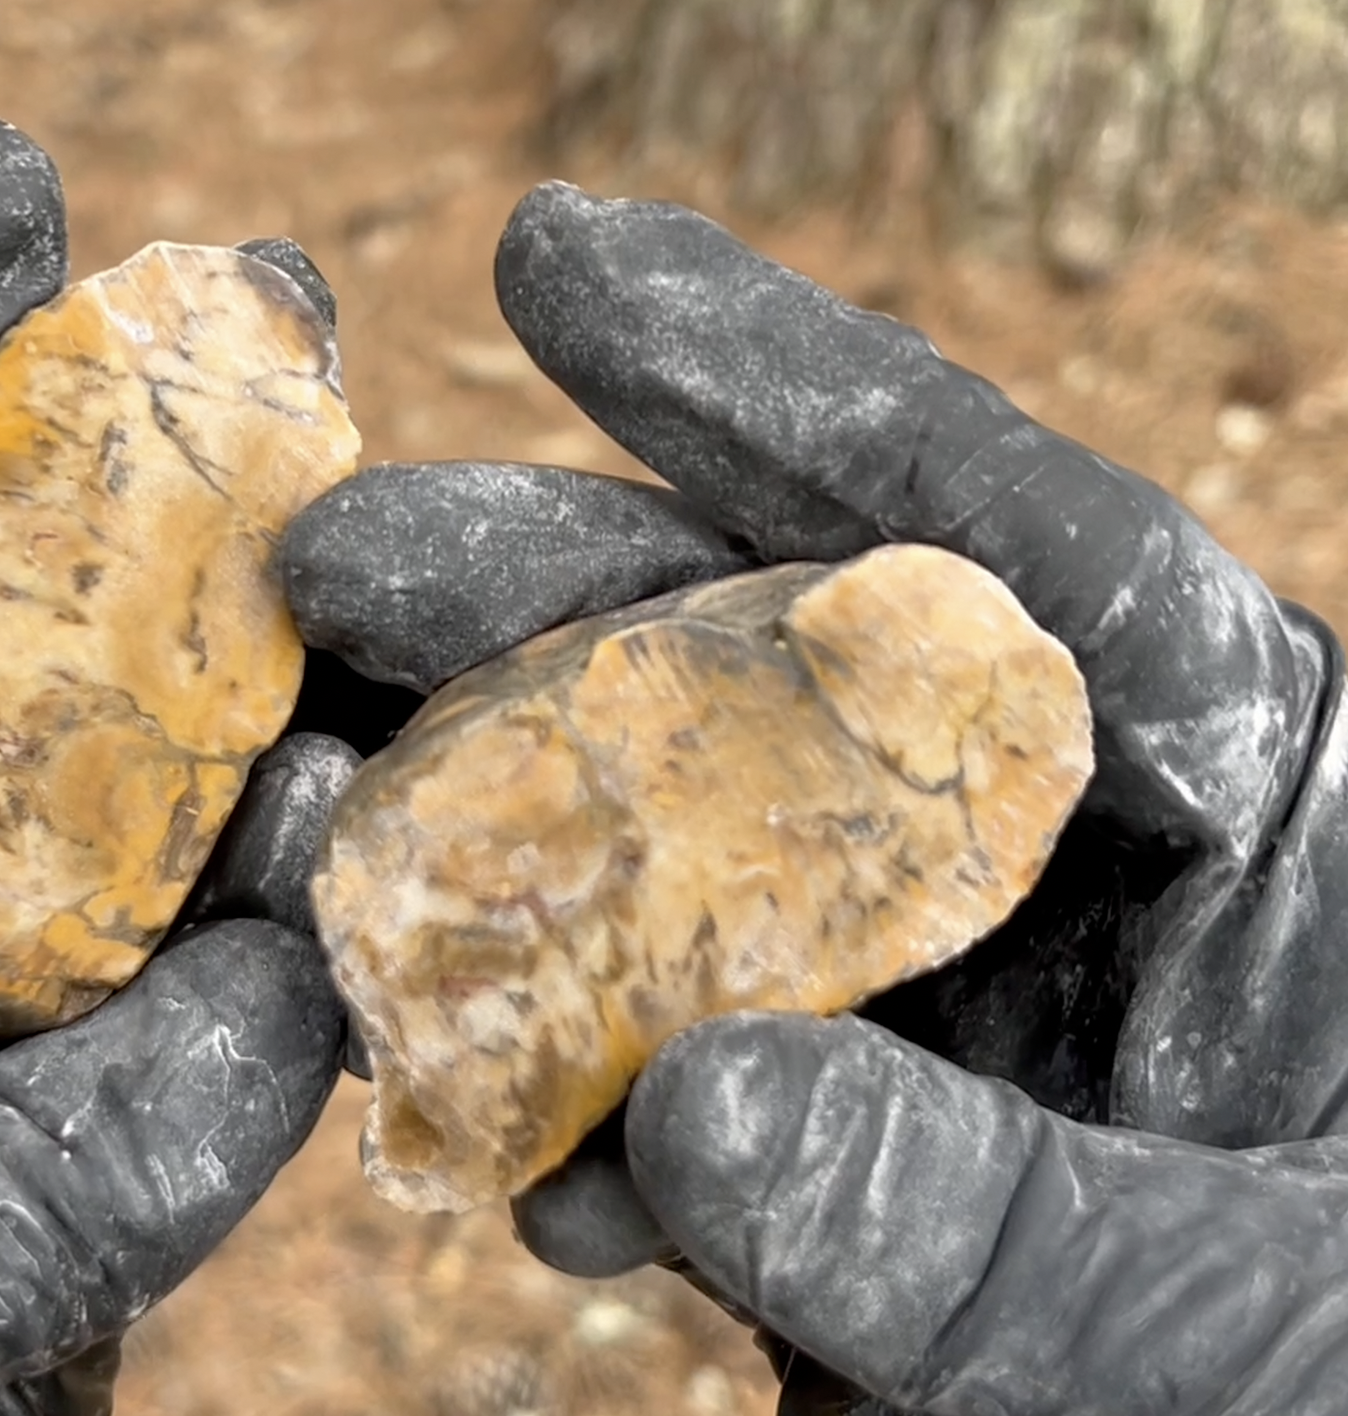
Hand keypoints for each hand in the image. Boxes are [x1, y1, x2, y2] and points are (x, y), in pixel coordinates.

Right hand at [283, 183, 1347, 1413]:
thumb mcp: (1260, 1323)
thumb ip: (1004, 1220)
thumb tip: (698, 1109)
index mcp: (1243, 809)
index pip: (1010, 545)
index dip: (776, 385)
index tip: (548, 263)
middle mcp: (1050, 872)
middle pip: (777, 672)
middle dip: (548, 607)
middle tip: (331, 564)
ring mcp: (906, 1012)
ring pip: (662, 865)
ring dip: (486, 861)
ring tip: (320, 852)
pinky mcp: (806, 1154)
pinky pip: (635, 1079)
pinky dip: (541, 1104)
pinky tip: (501, 1154)